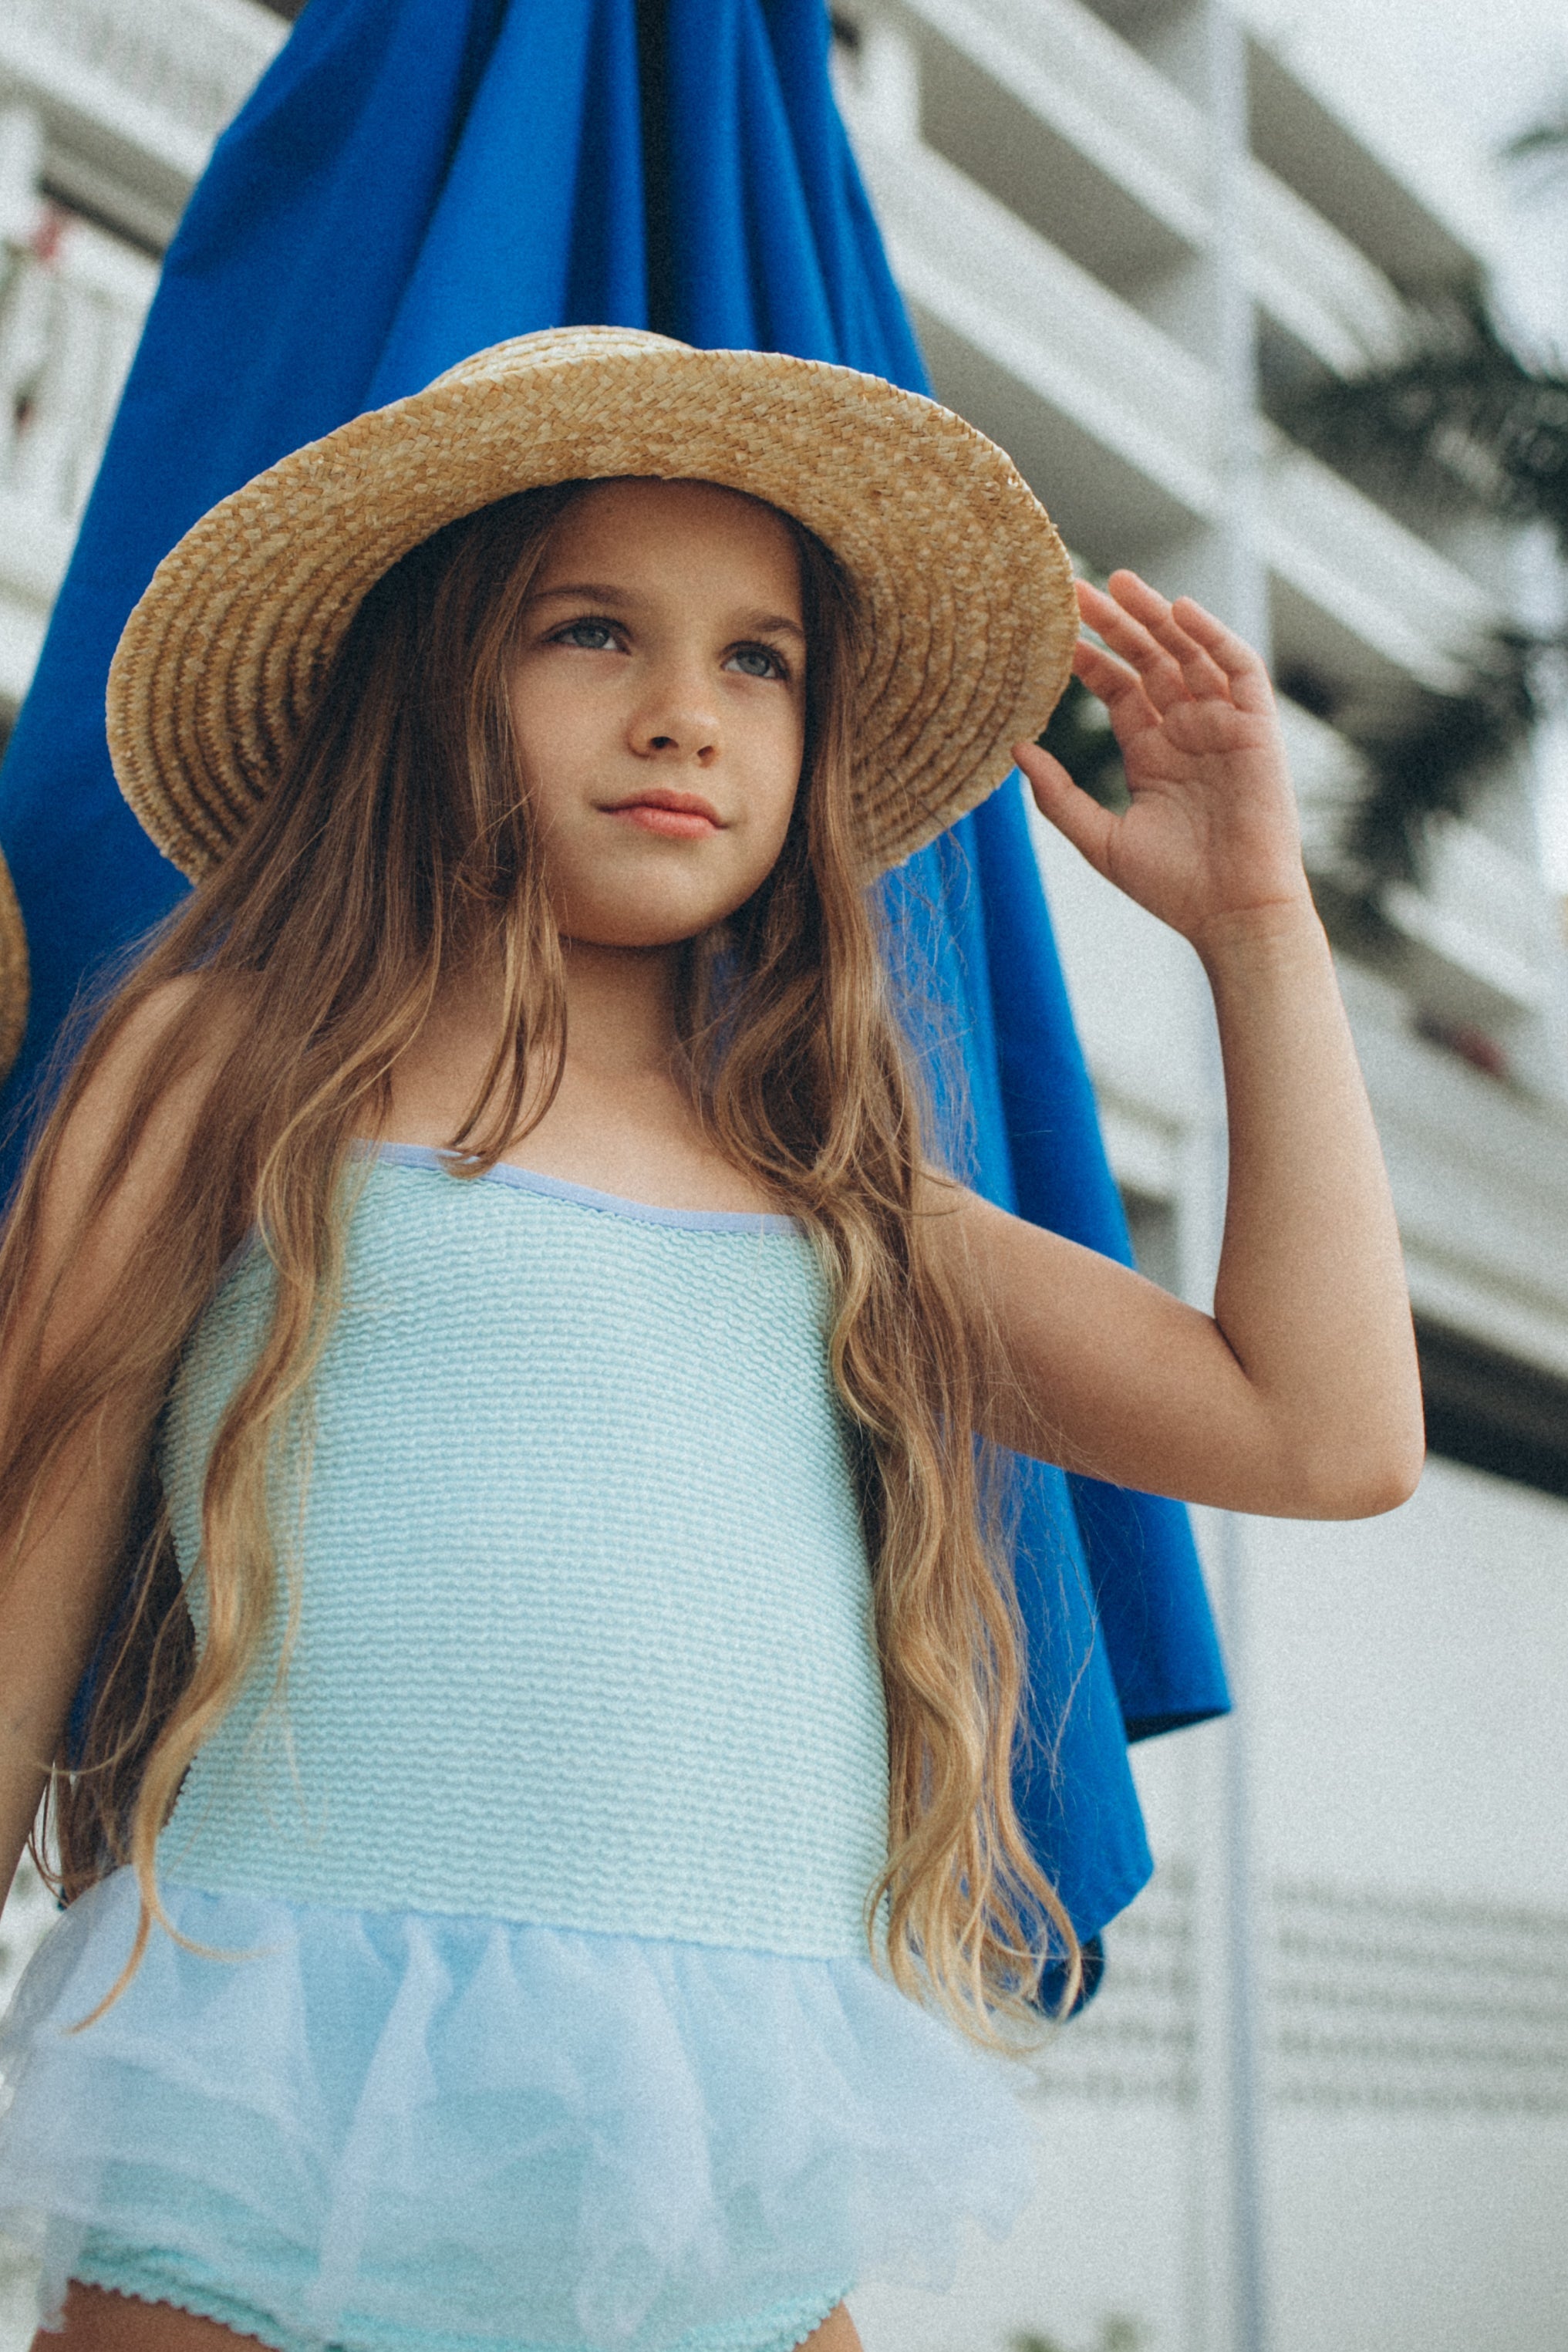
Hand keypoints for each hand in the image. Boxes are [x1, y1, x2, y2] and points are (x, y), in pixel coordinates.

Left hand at [1014, 572, 1312, 953]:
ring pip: (1188, 654)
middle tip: (1076, 588)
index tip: (1054, 631)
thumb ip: (1057, 795)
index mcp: (1150, 754)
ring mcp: (1223, 726)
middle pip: (1148, 661)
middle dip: (1115, 623)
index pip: (1117, 690)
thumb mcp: (1100, 839)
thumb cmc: (1171, 887)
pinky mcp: (1258, 729)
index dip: (1089, 659)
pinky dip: (1213, 635)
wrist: (1232, 913)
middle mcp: (1186, 732)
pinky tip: (1179, 609)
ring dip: (1157, 616)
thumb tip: (1014, 747)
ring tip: (1121, 583)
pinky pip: (1239, 669)